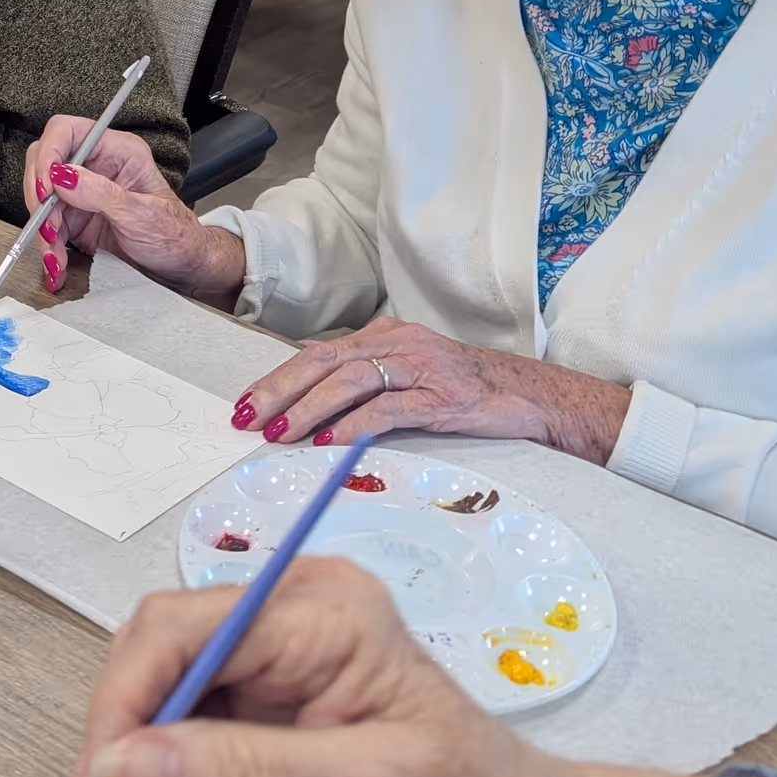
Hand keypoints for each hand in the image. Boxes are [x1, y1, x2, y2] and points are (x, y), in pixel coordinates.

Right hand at [21, 119, 243, 304]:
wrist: (181, 266)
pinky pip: (49, 226)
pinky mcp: (76, 218)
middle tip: (47, 227)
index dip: (49, 154)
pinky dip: (48, 247)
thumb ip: (102, 193)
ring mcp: (83, 193)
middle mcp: (96, 166)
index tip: (45, 187)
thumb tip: (61, 176)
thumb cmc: (174, 235)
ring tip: (55, 257)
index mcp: (117, 151)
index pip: (68, 132)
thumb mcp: (142, 215)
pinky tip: (56, 265)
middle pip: (46, 164)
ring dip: (42, 230)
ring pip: (42, 199)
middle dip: (41, 198)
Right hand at [75, 560, 551, 776]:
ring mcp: (281, 668)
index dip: (121, 711)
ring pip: (172, 730)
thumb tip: (117, 767)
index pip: (174, 632)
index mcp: (317, 610)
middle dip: (154, 775)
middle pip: (163, 678)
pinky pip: (202, 760)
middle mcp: (289, 620)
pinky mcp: (276, 716)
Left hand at [231, 316, 630, 464]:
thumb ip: (365, 376)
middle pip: (324, 360)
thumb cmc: (465, 389)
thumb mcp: (409, 372)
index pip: (318, 353)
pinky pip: (388, 408)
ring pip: (350, 379)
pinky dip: (353, 424)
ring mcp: (420, 367)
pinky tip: (329, 441)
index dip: (278, 378)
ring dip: (308, 407)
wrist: (530, 394)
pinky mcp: (441, 397)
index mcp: (385, 335)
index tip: (246, 403)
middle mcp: (398, 342)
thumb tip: (311, 389)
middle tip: (247, 417)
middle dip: (279, 390)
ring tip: (279, 433)